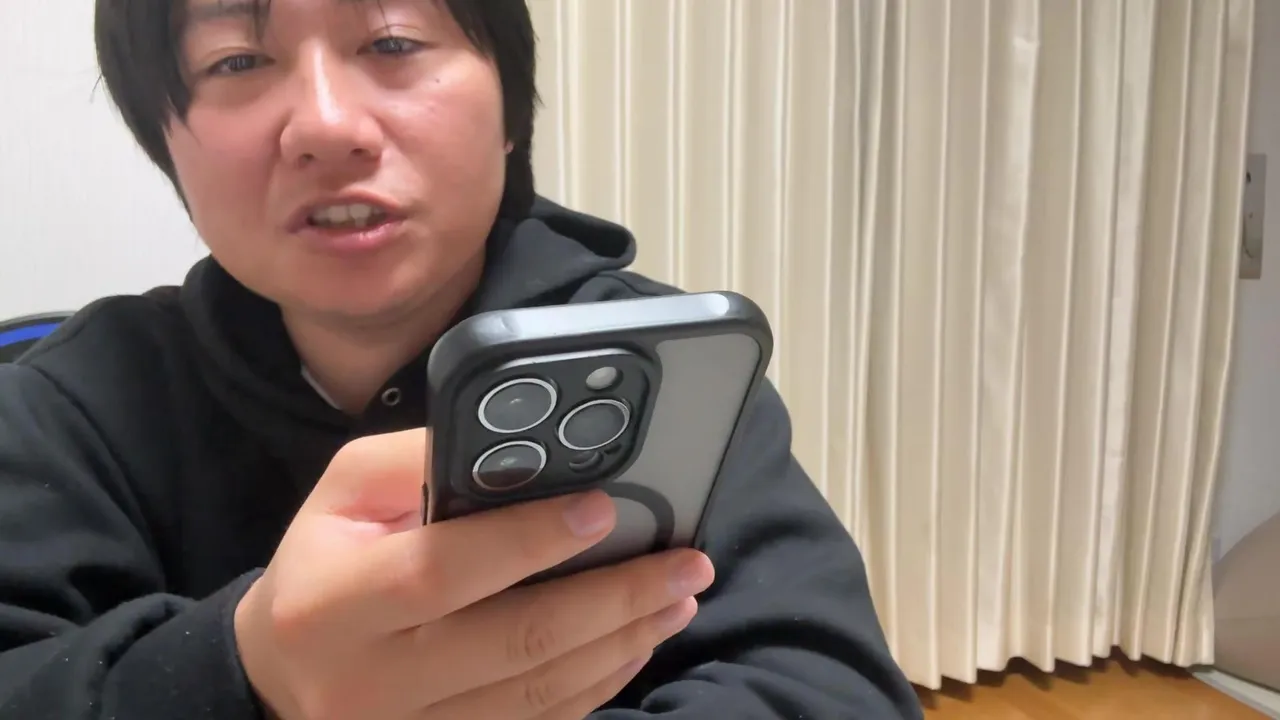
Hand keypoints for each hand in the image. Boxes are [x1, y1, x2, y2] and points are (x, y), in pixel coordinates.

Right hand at [234, 429, 713, 719]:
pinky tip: (636, 642)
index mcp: (334, 605)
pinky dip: (600, 683)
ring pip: (541, 692)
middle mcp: (371, 682)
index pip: (444, 569)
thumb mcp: (347, 492)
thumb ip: (422, 461)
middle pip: (517, 641)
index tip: (603, 509)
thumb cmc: (325, 564)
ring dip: (625, 641)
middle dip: (616, 597)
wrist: (283, 672)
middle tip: (685, 562)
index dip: (528, 539)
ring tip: (678, 597)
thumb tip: (521, 449)